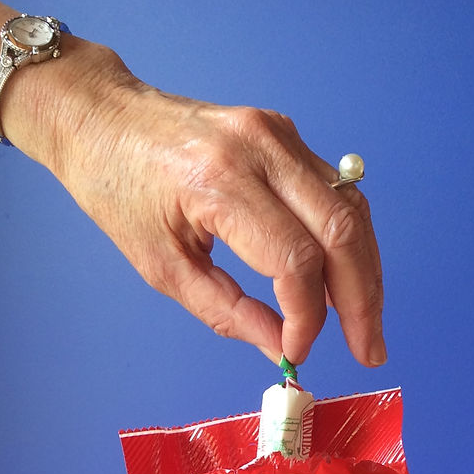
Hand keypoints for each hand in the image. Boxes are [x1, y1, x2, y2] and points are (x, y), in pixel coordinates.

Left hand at [4, 39, 384, 366]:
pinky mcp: (284, 135)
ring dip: (365, 273)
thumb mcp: (163, 267)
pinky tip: (344, 282)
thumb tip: (278, 347)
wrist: (104, 121)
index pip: (296, 260)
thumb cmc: (119, 192)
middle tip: (369, 352)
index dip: (307, 317)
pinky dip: (348, 242)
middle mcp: (262, 149)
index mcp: (222, 183)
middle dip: (362, 301)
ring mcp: (279, 135)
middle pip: (342, 232)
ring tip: (365, 325)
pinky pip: (335, 192)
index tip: (296, 352)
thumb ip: (226, 311)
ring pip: (351, 210)